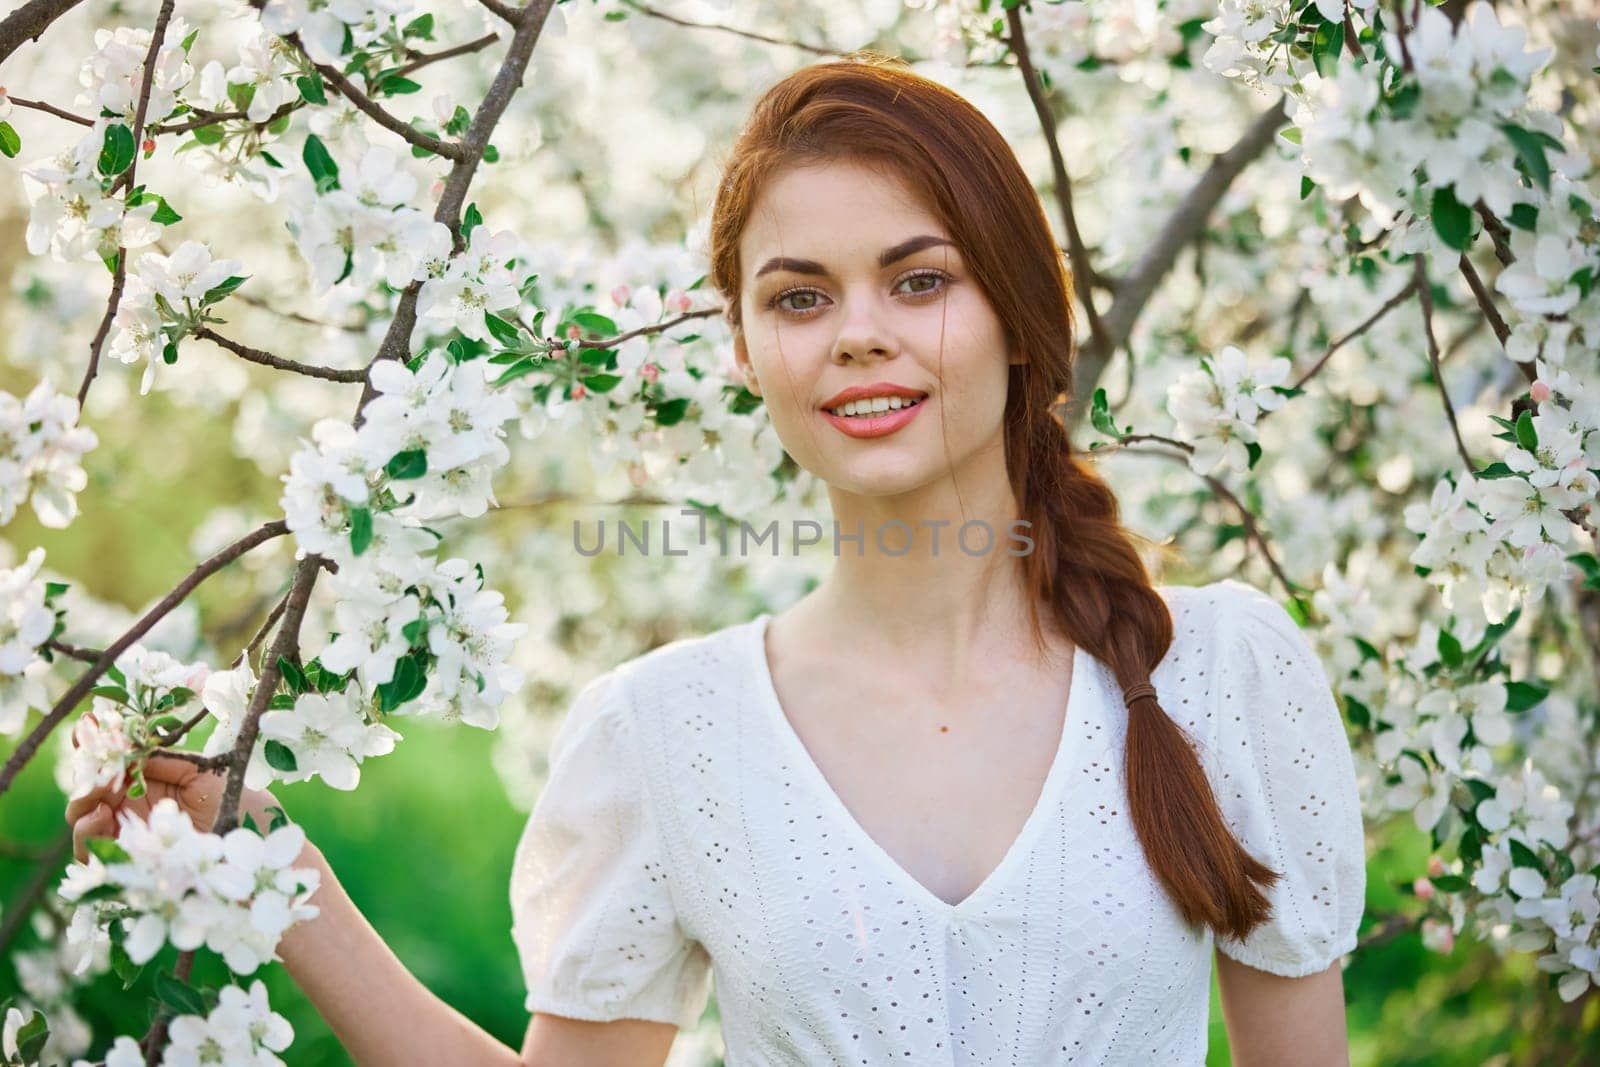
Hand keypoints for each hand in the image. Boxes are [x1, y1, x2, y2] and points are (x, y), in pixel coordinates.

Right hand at [64, 752, 283, 862]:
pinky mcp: (131, 861)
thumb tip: (120, 740)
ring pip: (82, 818)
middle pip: (89, 789)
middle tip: (94, 767)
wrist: (256, 841)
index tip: (87, 723)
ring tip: (98, 794)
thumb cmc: (238, 801)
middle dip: (85, 774)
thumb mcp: (198, 771)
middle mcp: (135, 806)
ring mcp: (131, 833)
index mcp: (150, 780)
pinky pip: (92, 851)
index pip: (112, 762)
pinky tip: (102, 817)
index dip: (95, 744)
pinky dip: (87, 833)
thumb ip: (158, 759)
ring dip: (81, 802)